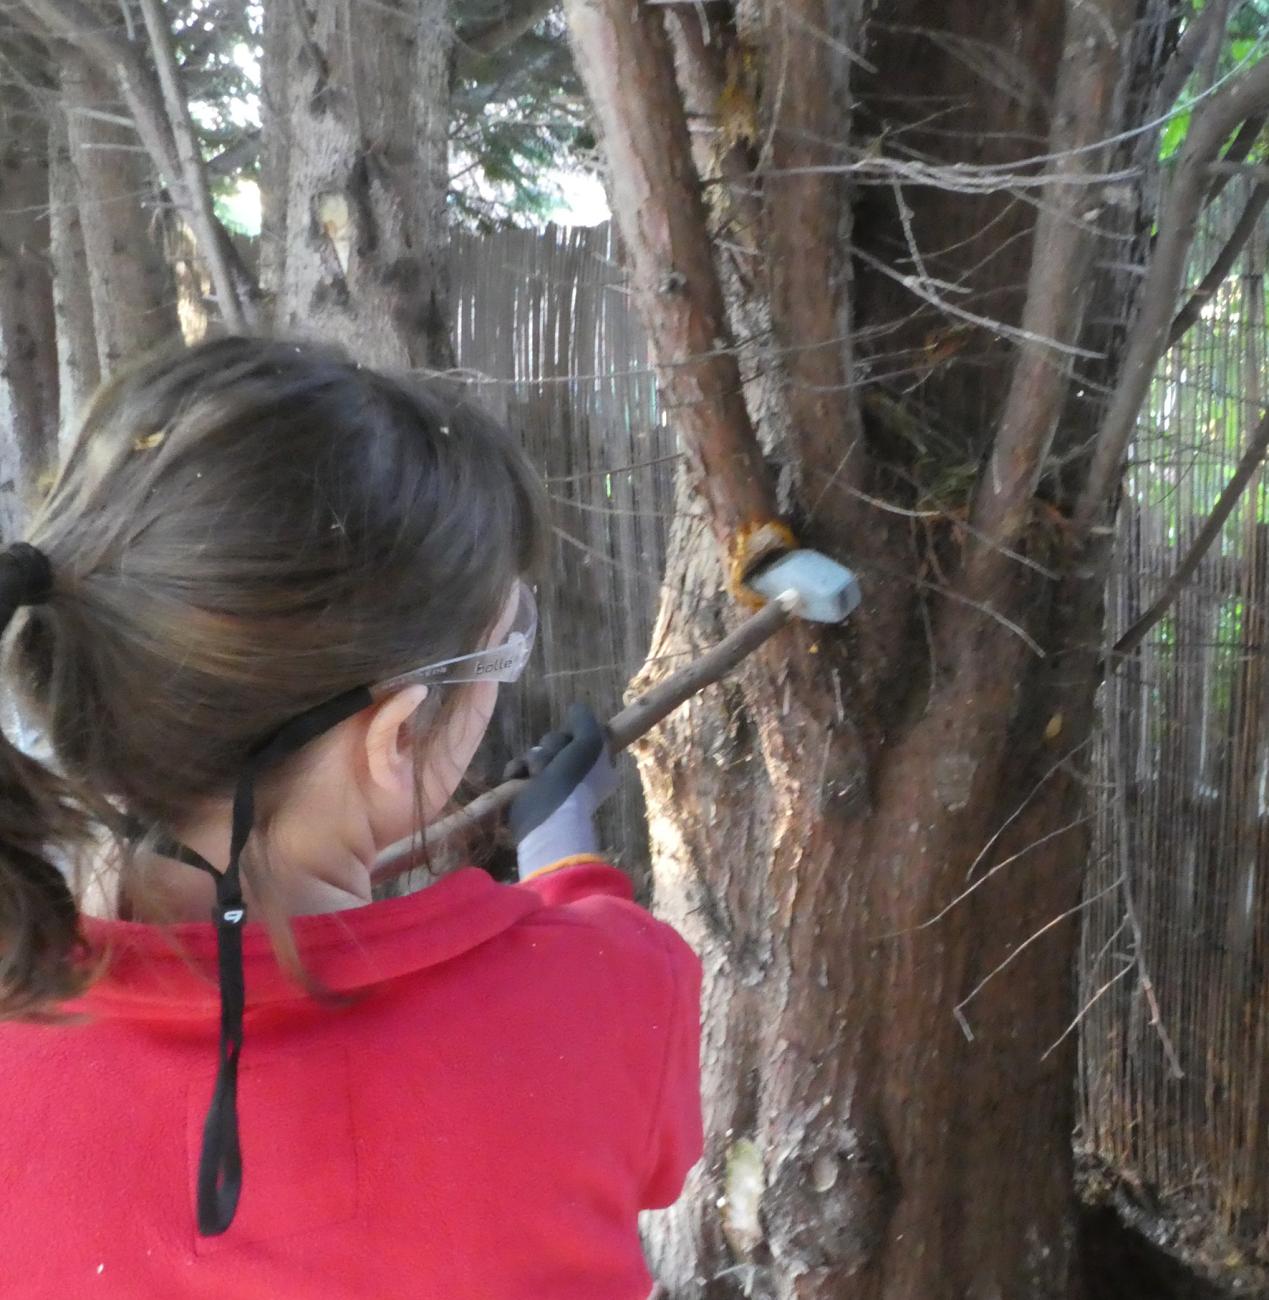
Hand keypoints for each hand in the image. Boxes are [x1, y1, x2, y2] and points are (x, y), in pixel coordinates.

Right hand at [505, 703, 618, 877]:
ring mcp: (552, 783)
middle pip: (558, 741)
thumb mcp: (590, 741)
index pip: (585, 737)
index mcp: (598, 766)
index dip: (576, 735)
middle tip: (556, 762)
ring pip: (537, 753)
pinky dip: (517, 769)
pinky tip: (519, 777)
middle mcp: (577, 774)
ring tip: (537, 774)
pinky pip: (519, 767)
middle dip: (552, 747)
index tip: (573, 739)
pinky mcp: (528, 791)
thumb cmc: (575, 779)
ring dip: (535, 759)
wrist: (548, 817)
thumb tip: (575, 708)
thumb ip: (585, 719)